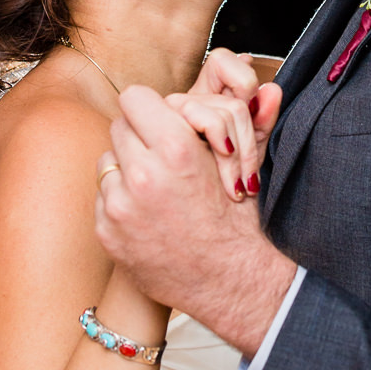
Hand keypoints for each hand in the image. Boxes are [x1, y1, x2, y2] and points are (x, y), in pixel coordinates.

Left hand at [95, 86, 296, 355]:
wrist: (230, 281)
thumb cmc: (238, 219)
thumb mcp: (241, 163)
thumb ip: (240, 119)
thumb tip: (267, 88)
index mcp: (176, 149)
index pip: (135, 98)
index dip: (151, 107)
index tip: (161, 119)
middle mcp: (142, 175)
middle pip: (119, 125)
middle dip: (139, 134)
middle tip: (160, 151)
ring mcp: (120, 207)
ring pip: (107, 160)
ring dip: (127, 166)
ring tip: (156, 185)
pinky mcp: (107, 232)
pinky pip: (103, 196)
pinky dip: (120, 199)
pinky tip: (147, 212)